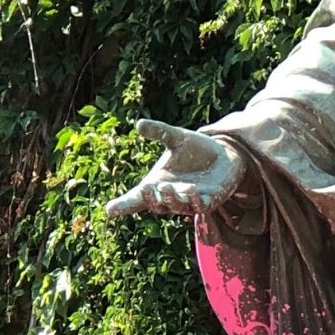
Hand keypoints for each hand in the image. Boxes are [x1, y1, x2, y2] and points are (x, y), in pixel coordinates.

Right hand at [103, 118, 246, 218]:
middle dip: (152, 199)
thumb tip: (139, 124)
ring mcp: (191, 201)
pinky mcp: (211, 201)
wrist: (225, 154)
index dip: (124, 205)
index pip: (138, 198)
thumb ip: (159, 132)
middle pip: (158, 204)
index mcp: (159, 184)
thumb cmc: (195, 149)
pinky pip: (201, 206)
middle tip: (146, 188)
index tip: (109, 210)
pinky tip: (190, 190)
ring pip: (178, 206)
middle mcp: (173, 196)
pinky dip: (194, 200)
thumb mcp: (176, 138)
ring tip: (166, 187)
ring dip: (172, 198)